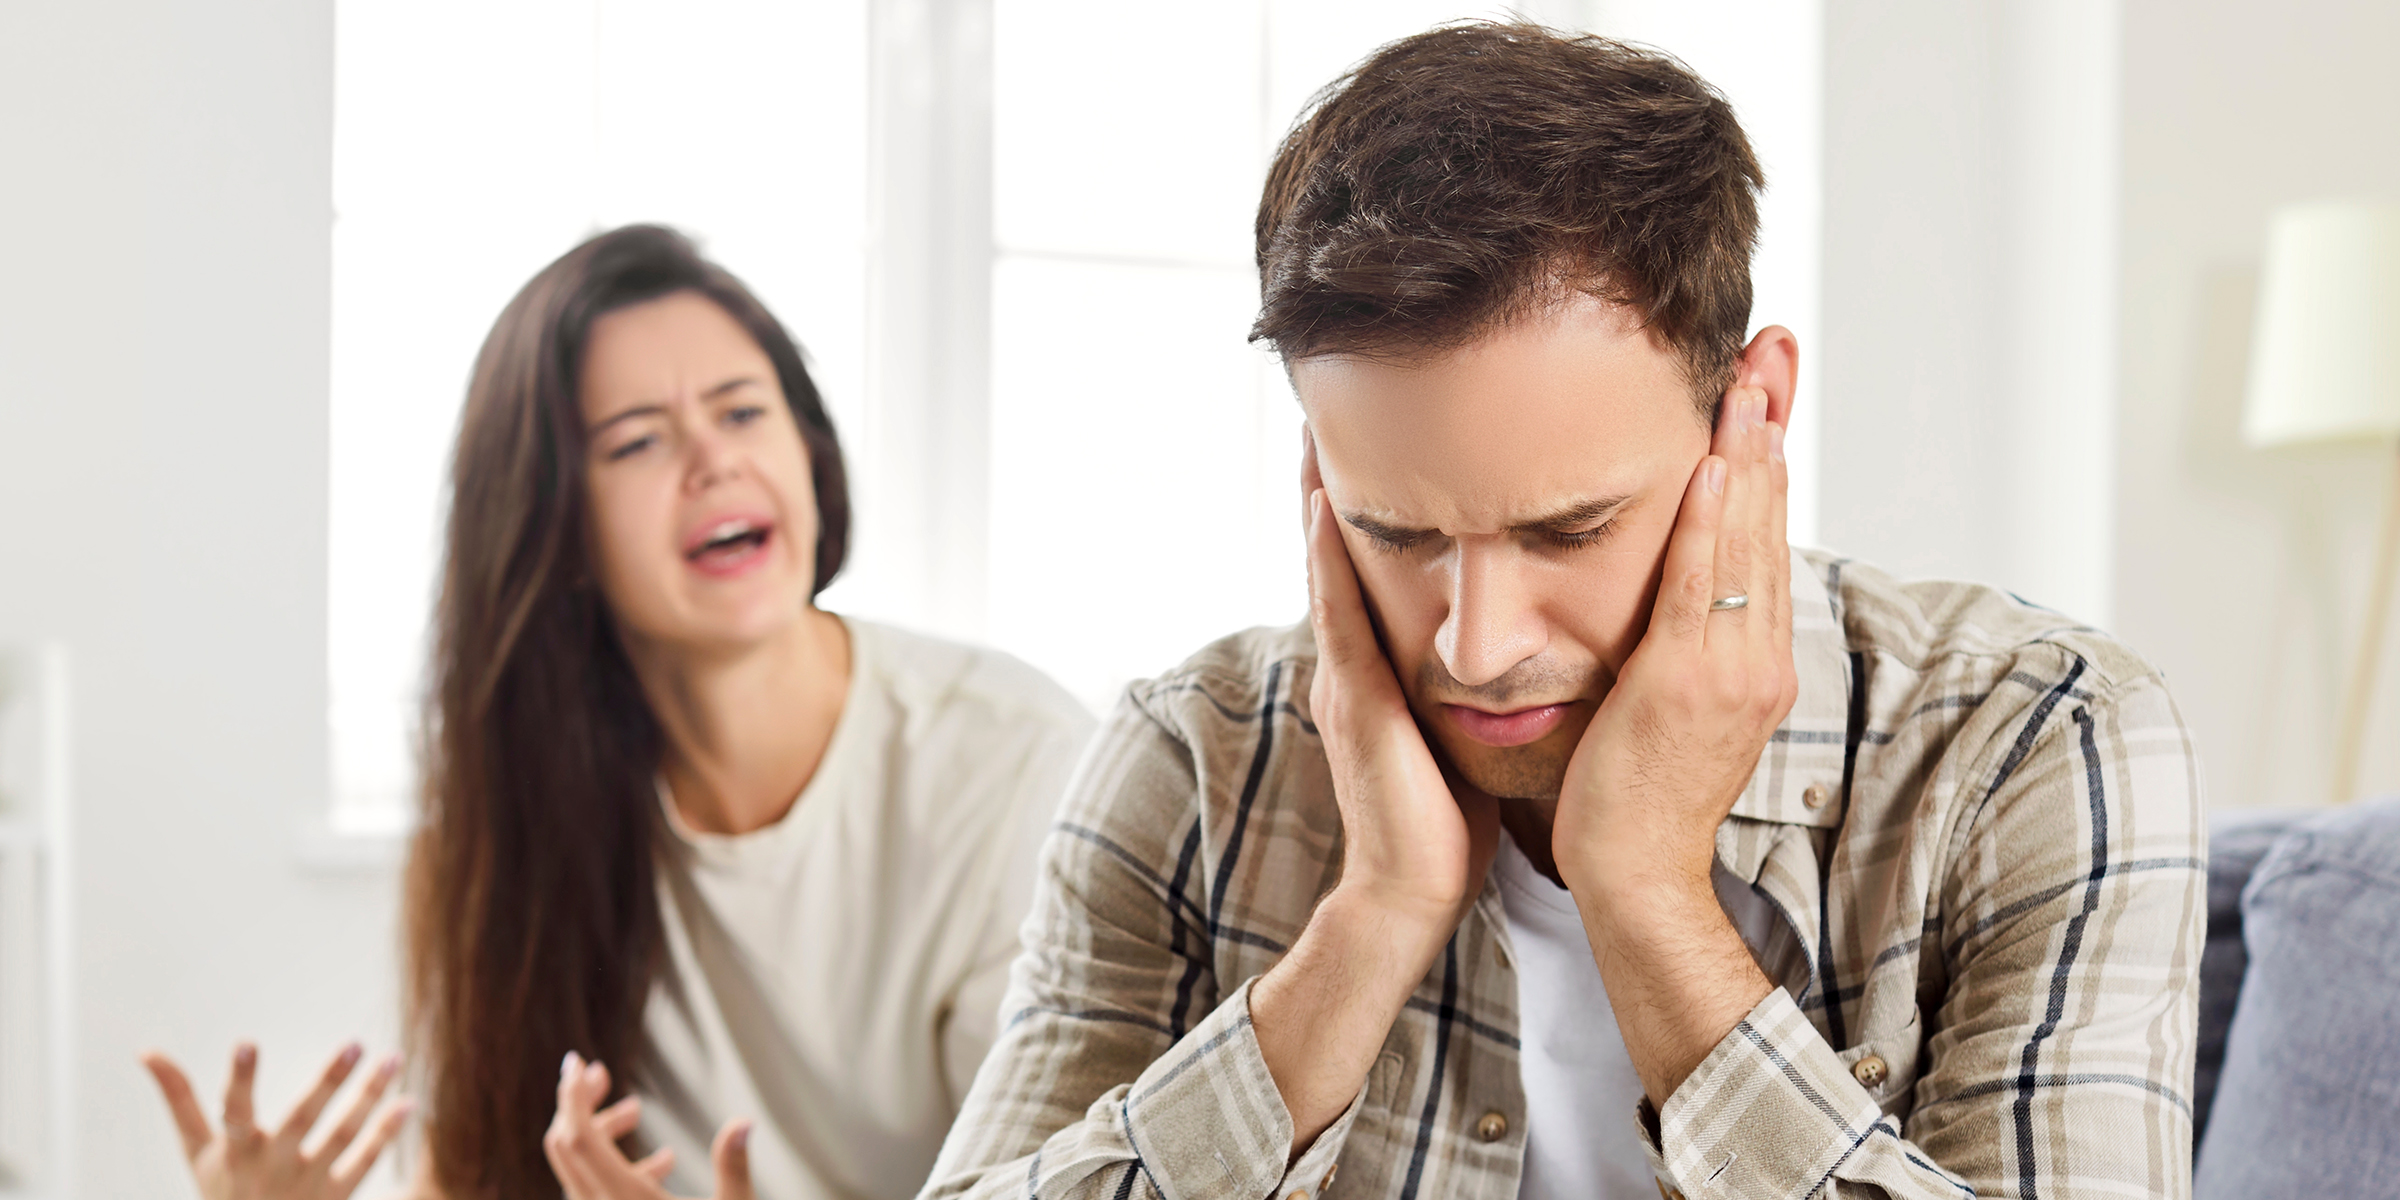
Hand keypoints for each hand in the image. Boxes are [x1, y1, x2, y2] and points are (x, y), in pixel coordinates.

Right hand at [141, 1041, 411, 1199]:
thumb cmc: (223, 1191)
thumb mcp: (197, 1151)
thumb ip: (180, 1099)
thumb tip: (147, 1051)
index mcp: (235, 1153)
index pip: (233, 1112)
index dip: (239, 1079)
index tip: (246, 1041)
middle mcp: (272, 1168)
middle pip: (302, 1120)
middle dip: (327, 1082)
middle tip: (355, 1042)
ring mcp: (307, 1184)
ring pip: (343, 1135)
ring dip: (369, 1097)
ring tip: (393, 1057)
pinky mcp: (336, 1197)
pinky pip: (365, 1162)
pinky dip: (386, 1134)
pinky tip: (408, 1101)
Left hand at [543, 1052, 751, 1199]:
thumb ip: (734, 1170)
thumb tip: (744, 1121)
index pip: (578, 1141)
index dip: (571, 1098)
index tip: (578, 1063)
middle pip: (565, 1148)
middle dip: (575, 1104)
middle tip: (596, 1071)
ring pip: (577, 1170)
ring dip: (595, 1132)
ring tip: (633, 1108)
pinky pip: (594, 1192)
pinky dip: (611, 1164)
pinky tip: (665, 1161)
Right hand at [1302, 430, 1499, 939]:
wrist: (1410, 896)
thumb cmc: (1446, 827)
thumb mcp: (1460, 739)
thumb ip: (1469, 695)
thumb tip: (1511, 664)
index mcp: (1380, 675)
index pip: (1367, 577)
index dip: (1367, 514)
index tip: (1374, 448)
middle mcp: (1353, 667)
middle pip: (1337, 559)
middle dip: (1327, 490)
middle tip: (1322, 415)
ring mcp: (1345, 681)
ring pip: (1328, 572)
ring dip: (1316, 503)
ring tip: (1311, 435)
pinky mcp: (1354, 701)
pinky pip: (1336, 616)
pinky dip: (1325, 561)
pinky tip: (1321, 510)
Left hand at [1554, 386, 1796, 896]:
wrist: (1635, 874)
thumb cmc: (1639, 794)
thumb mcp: (1677, 706)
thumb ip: (1686, 646)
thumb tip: (1677, 594)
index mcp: (1758, 661)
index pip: (1767, 539)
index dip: (1770, 461)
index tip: (1766, 391)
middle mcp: (1759, 659)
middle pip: (1769, 524)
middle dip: (1770, 432)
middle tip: (1770, 354)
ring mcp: (1731, 671)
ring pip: (1743, 543)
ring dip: (1746, 456)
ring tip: (1746, 383)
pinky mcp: (1687, 683)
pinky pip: (1700, 587)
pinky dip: (1708, 524)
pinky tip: (1712, 467)